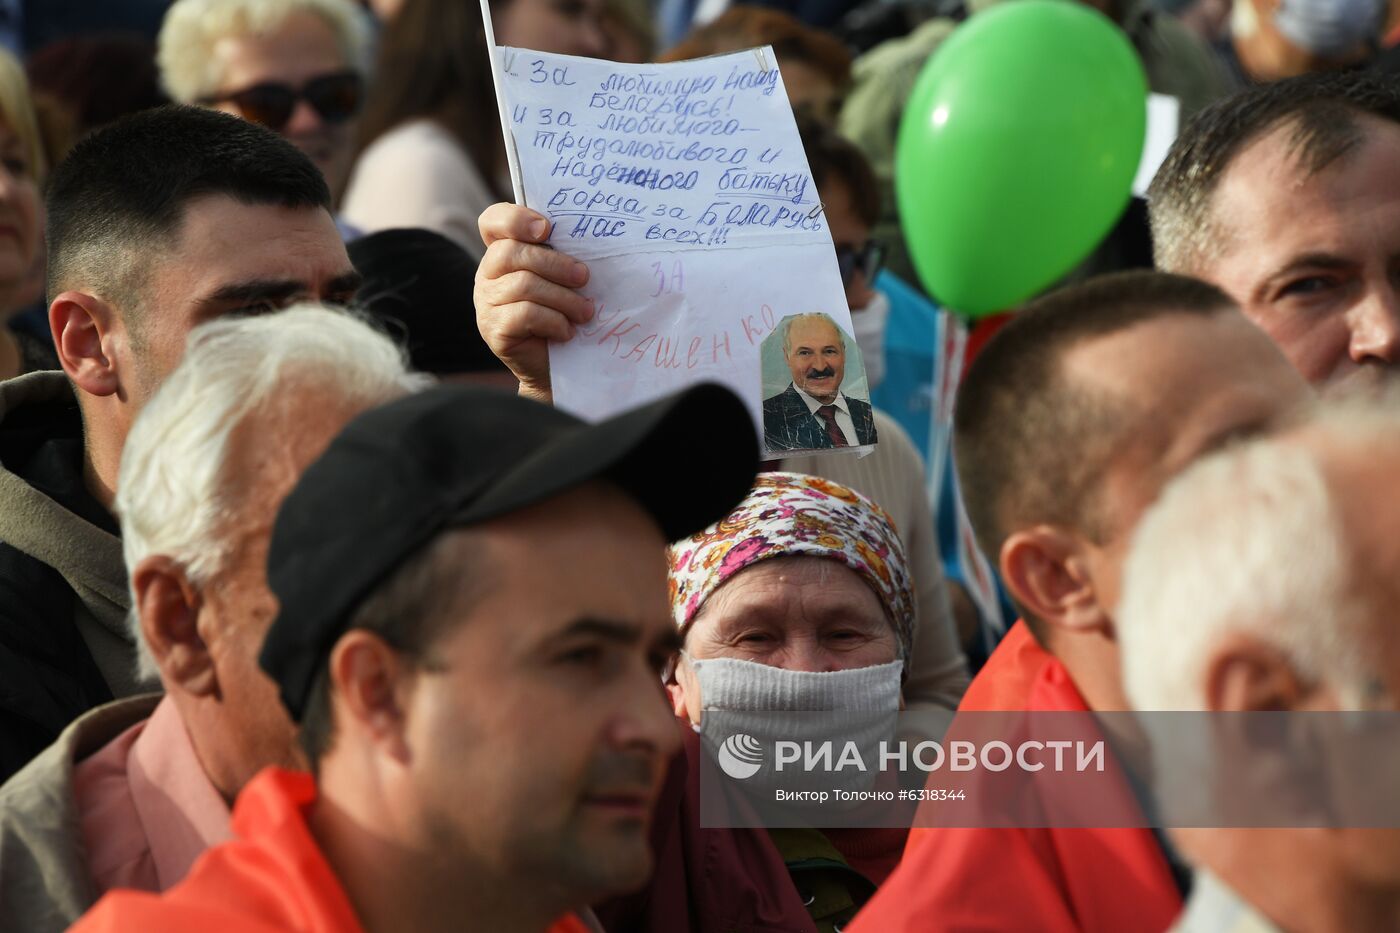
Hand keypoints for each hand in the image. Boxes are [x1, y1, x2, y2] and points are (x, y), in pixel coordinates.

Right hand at [475, 203, 594, 403]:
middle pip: (512, 253)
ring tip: (585, 312)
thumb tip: (591, 239)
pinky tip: (567, 331)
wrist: (560, 366)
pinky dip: (554, 321)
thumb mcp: (564, 280)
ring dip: (563, 298)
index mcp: (503, 253)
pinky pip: (525, 314)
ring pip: (523, 285)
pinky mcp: (495, 330)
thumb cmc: (566, 314)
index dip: (516, 219)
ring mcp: (486, 304)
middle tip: (584, 278)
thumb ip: (563, 256)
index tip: (546, 229)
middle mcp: (488, 275)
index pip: (493, 221)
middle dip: (555, 264)